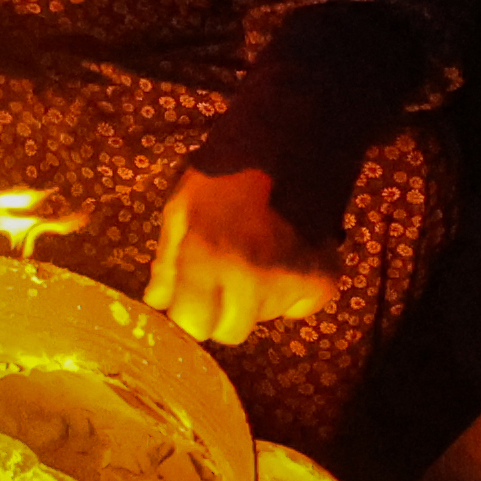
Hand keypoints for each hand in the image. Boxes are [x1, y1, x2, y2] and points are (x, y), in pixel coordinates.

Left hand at [144, 169, 335, 346]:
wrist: (285, 147)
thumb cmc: (222, 177)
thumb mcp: (180, 210)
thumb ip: (167, 261)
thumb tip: (158, 303)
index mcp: (207, 261)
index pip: (193, 326)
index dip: (188, 315)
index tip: (189, 301)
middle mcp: (249, 281)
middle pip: (230, 332)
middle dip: (220, 312)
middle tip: (222, 279)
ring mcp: (290, 283)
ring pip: (263, 319)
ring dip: (254, 300)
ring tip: (254, 257)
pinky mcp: (323, 281)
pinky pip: (299, 309)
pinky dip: (290, 294)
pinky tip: (283, 260)